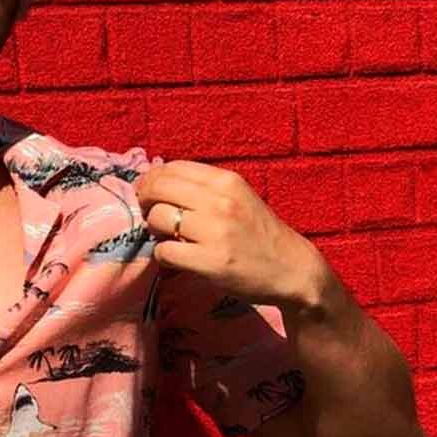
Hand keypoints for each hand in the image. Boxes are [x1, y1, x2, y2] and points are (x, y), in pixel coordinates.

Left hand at [135, 159, 324, 308]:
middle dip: (145, 201)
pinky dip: (163, 256)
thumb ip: (204, 188)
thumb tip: (157, 180)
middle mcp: (220, 201)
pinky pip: (165, 252)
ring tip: (167, 237)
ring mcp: (215, 231)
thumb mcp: (238, 197)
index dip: (152, 179)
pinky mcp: (210, 261)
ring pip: (157, 218)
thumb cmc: (260, 233)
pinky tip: (176, 258)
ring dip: (154, 230)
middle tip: (149, 215)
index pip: (172, 168)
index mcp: (226, 181)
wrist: (292, 268)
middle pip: (158, 189)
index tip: (149, 193)